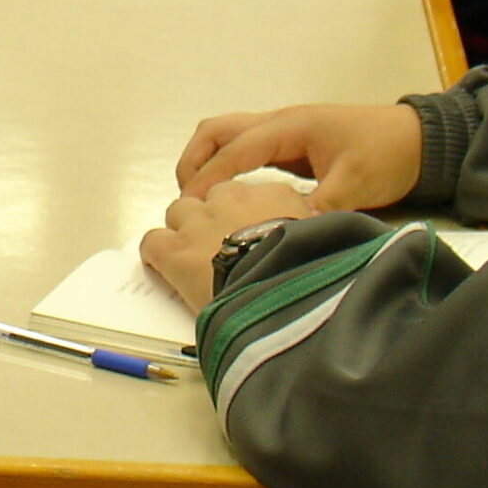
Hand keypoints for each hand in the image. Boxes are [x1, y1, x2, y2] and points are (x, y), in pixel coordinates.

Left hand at [140, 178, 318, 308]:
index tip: (255, 236)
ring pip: (180, 213)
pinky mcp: (175, 250)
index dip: (250, 216)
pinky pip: (153, 241)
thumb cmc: (317, 272)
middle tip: (225, 249)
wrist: (289, 293)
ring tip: (197, 260)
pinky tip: (166, 269)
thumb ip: (319, 235)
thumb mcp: (334, 245)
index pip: (253, 195)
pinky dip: (156, 254)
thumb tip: (325, 243)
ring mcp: (200, 222)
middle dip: (215, 219)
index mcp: (277, 195)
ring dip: (186, 232)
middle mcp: (233, 199)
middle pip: (212, 197)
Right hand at [175, 103, 424, 210]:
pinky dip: (228, 165)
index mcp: (291, 127)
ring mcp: (285, 131)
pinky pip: (247, 149)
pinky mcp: (293, 145)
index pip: (235, 149)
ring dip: (208, 161)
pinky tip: (231, 194)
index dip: (209, 176)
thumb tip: (284, 233)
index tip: (189, 203)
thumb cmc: (388, 154)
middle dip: (194, 161)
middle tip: (184, 198)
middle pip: (217, 130)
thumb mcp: (355, 185)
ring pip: (229, 136)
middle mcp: (281, 123)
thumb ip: (317, 207)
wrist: (420, 140)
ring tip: (200, 198)